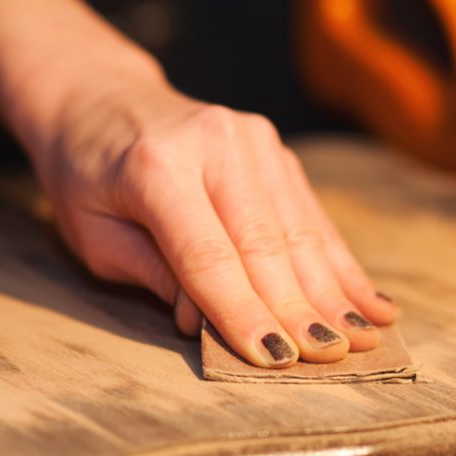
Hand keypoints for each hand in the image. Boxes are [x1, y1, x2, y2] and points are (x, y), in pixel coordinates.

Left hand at [15, 58, 398, 367]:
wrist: (97, 96)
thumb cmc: (85, 176)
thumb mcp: (96, 237)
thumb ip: (157, 277)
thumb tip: (210, 326)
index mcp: (157, 165)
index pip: (209, 256)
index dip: (243, 312)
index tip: (274, 359)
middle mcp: (215, 143)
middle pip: (267, 245)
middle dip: (300, 309)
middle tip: (331, 359)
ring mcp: (253, 140)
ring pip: (301, 232)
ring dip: (334, 292)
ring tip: (365, 338)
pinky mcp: (274, 150)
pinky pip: (312, 216)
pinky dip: (341, 263)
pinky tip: (371, 300)